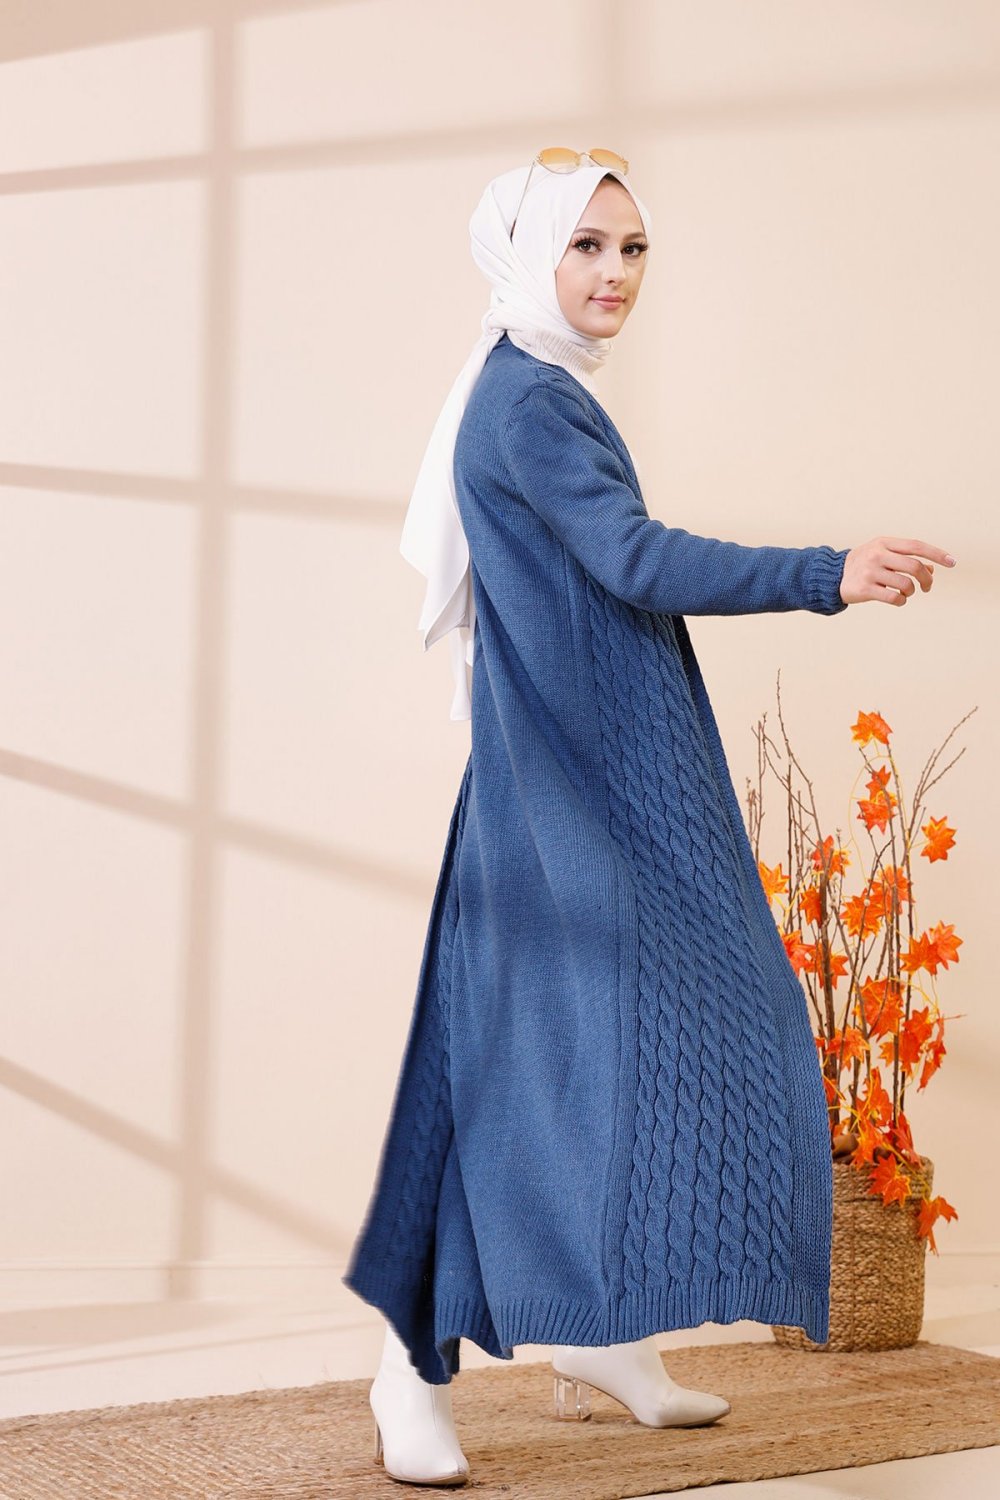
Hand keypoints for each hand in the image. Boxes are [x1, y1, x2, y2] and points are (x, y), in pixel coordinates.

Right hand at [839, 537, 956, 606]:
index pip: (916, 546)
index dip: (937, 553)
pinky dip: (901, 601)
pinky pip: (894, 598)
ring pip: (906, 584)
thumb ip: (906, 559)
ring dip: (912, 591)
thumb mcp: (883, 555)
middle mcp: (877, 554)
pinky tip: (898, 599)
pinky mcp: (865, 589)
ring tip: (907, 592)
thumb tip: (932, 569)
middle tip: (928, 587)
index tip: (952, 562)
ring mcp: (870, 571)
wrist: (831, 576)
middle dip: (927, 579)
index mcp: (884, 543)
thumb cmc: (864, 565)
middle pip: (915, 566)